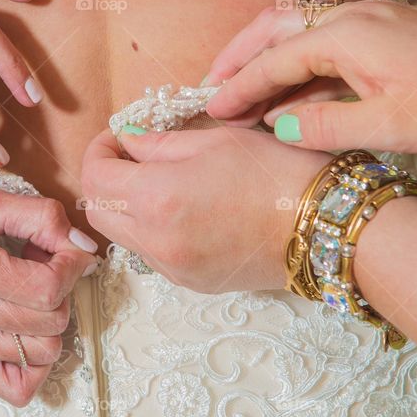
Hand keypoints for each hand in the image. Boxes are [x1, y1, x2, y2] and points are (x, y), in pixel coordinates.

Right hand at [0, 187, 98, 406]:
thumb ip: (34, 215)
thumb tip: (83, 244)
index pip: (47, 289)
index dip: (73, 267)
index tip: (67, 249)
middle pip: (52, 322)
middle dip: (64, 290)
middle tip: (45, 265)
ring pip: (44, 354)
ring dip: (53, 322)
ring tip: (31, 293)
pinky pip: (18, 387)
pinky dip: (35, 362)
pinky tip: (23, 328)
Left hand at [81, 126, 328, 293]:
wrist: (321, 227)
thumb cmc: (275, 173)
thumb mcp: (214, 141)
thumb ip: (157, 143)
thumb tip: (126, 141)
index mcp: (157, 197)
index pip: (95, 176)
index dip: (99, 150)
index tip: (118, 136)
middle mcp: (155, 239)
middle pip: (96, 211)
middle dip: (103, 179)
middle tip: (128, 157)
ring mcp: (170, 267)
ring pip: (118, 236)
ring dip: (122, 207)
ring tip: (152, 181)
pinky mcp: (187, 281)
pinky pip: (147, 253)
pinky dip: (147, 229)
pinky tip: (177, 209)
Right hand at [204, 0, 416, 155]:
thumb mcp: (391, 126)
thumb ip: (326, 125)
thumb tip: (277, 125)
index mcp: (348, 35)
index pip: (274, 60)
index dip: (238, 87)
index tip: (210, 111)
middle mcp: (353, 18)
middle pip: (275, 29)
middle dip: (238, 58)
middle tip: (209, 91)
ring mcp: (368, 22)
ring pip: (297, 33)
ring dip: (264, 61)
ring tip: (238, 94)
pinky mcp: (382, 34)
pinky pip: (322, 44)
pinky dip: (295, 67)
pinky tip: (287, 96)